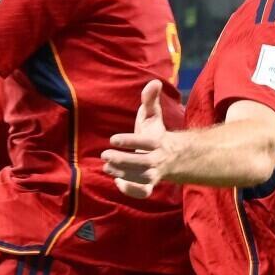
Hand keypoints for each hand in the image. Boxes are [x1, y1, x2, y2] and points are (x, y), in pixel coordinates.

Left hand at [101, 79, 171, 196]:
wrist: (170, 156)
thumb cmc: (155, 133)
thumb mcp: (152, 115)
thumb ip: (150, 99)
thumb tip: (154, 82)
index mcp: (159, 141)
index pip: (146, 142)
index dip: (130, 141)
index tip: (112, 139)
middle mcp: (158, 159)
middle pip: (144, 163)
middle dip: (123, 160)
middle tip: (104, 155)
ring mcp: (155, 174)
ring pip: (141, 178)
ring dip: (123, 173)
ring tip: (107, 167)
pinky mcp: (149, 184)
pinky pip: (143, 192)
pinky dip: (130, 190)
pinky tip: (117, 181)